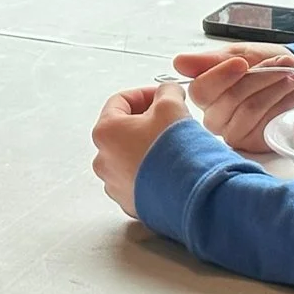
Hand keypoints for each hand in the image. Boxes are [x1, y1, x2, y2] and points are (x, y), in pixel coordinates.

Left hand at [91, 82, 189, 219]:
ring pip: (129, 156)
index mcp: (105, 132)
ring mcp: (114, 184)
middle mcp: (103, 160)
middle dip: (146, 121)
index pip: (119, 101)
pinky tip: (170, 168)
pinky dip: (150, 172)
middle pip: (123, 130)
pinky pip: (137, 179)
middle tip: (169, 120)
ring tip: (173, 147)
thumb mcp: (172, 105)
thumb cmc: (174, 151)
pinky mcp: (129, 202)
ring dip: (147, 147)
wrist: (190, 193)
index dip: (144, 94)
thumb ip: (166, 91)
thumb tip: (167, 91)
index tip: (161, 96)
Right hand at [173, 42, 293, 152]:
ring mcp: (232, 132)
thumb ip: (212, 60)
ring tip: (292, 77)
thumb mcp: (239, 54)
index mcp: (204, 92)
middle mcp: (213, 116)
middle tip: (284, 65)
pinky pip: (266, 123)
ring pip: (250, 110)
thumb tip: (179, 62)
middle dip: (261, 78)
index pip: (200, 90)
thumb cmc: (262, 64)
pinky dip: (284, 104)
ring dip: (276, 89)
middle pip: (230, 99)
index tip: (242, 63)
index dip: (221, 76)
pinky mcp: (253, 143)